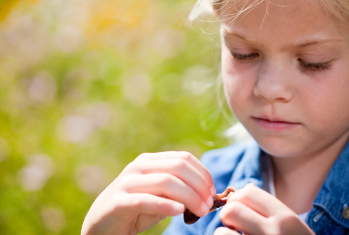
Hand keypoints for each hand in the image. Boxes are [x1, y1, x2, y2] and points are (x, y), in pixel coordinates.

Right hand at [81, 151, 215, 234]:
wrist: (101, 225)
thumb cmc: (136, 210)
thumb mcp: (161, 197)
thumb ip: (179, 191)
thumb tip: (209, 193)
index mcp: (150, 161)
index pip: (184, 158)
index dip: (203, 174)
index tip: (213, 192)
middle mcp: (139, 166)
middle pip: (178, 167)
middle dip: (199, 186)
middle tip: (209, 205)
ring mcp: (128, 182)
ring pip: (166, 181)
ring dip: (189, 197)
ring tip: (201, 211)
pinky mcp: (119, 201)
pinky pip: (145, 200)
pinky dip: (166, 205)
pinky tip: (180, 211)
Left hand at [214, 184, 314, 234]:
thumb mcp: (293, 229)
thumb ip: (272, 213)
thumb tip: (243, 191)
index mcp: (287, 218)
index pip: (249, 192)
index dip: (238, 199)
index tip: (240, 210)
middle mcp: (274, 231)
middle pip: (232, 208)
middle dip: (228, 216)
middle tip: (235, 227)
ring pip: (221, 232)